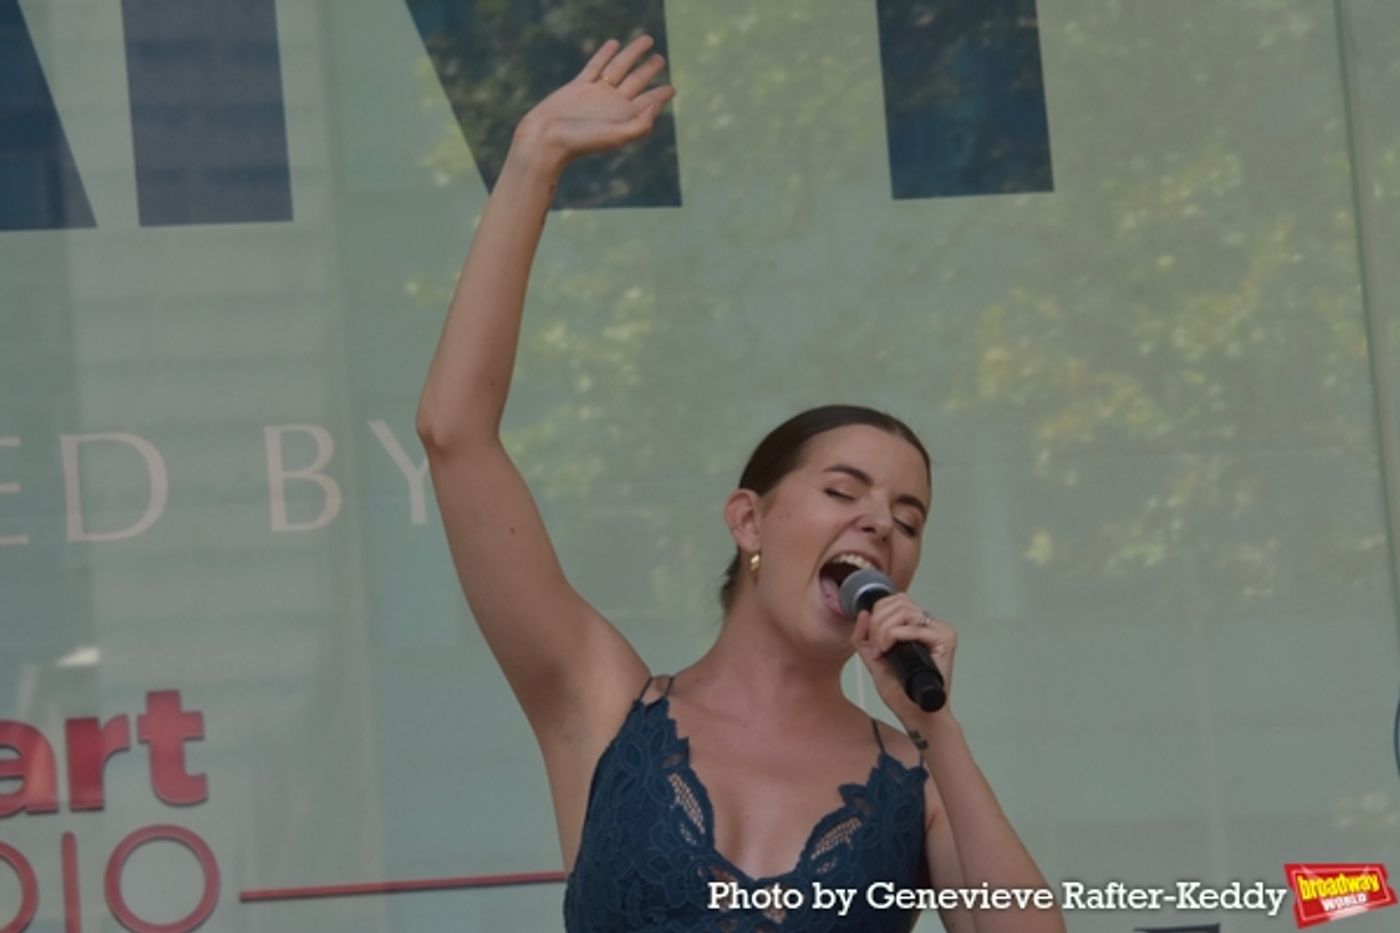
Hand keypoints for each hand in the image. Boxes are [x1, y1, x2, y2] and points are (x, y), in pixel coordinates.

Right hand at [513, 36, 674, 171]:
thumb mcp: (616, 136)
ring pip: (619, 67)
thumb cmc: (580, 142)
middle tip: (660, 59)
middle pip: (636, 80)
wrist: (546, 138)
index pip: (648, 101)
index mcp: (624, 117)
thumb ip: (640, 125)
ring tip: (646, 40)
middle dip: (649, 69)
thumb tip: (656, 106)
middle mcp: (612, 104)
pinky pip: (595, 65)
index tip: (671, 88)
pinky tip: (614, 44)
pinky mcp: (578, 85)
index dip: (660, 94)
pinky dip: (605, 54)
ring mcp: (596, 93)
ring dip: (632, 54)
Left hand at [851, 593, 956, 724]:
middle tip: (876, 647)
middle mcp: (929, 624)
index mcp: (915, 625)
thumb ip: (864, 637)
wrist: (916, 714)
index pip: (895, 600)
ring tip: (882, 650)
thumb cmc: (901, 692)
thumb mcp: (874, 659)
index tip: (872, 640)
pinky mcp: (946, 640)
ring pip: (905, 612)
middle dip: (878, 622)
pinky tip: (889, 650)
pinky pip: (915, 628)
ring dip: (884, 630)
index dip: (877, 614)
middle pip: (899, 602)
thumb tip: (863, 613)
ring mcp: (939, 630)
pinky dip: (895, 636)